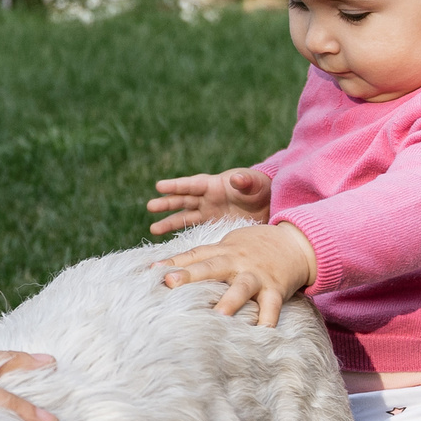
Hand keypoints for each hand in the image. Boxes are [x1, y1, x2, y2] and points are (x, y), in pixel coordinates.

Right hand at [150, 168, 272, 235]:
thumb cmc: (261, 188)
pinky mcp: (213, 225)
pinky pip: (194, 230)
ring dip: (169, 222)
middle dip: (167, 203)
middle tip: (150, 206)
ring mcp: (208, 212)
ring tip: (153, 229)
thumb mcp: (255, 184)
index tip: (159, 186)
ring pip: (185, 217)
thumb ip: (245, 181)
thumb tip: (236, 179)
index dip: (176, 185)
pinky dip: (182, 234)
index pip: (192, 184)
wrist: (270, 204)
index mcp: (214, 185)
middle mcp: (207, 198)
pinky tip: (170, 241)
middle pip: (183, 200)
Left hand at [157, 222, 316, 324]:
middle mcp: (237, 261)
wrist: (296, 242)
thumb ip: (203, 257)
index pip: (194, 255)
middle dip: (190, 274)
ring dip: (230, 301)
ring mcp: (256, 275)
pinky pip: (272, 306)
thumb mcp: (228, 245)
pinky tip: (262, 334)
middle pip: (211, 266)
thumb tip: (167, 269)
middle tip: (170, 282)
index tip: (151, 270)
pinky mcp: (275, 288)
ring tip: (218, 315)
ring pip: (241, 287)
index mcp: (223, 251)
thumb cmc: (254, 246)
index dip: (172, 261)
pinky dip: (268, 320)